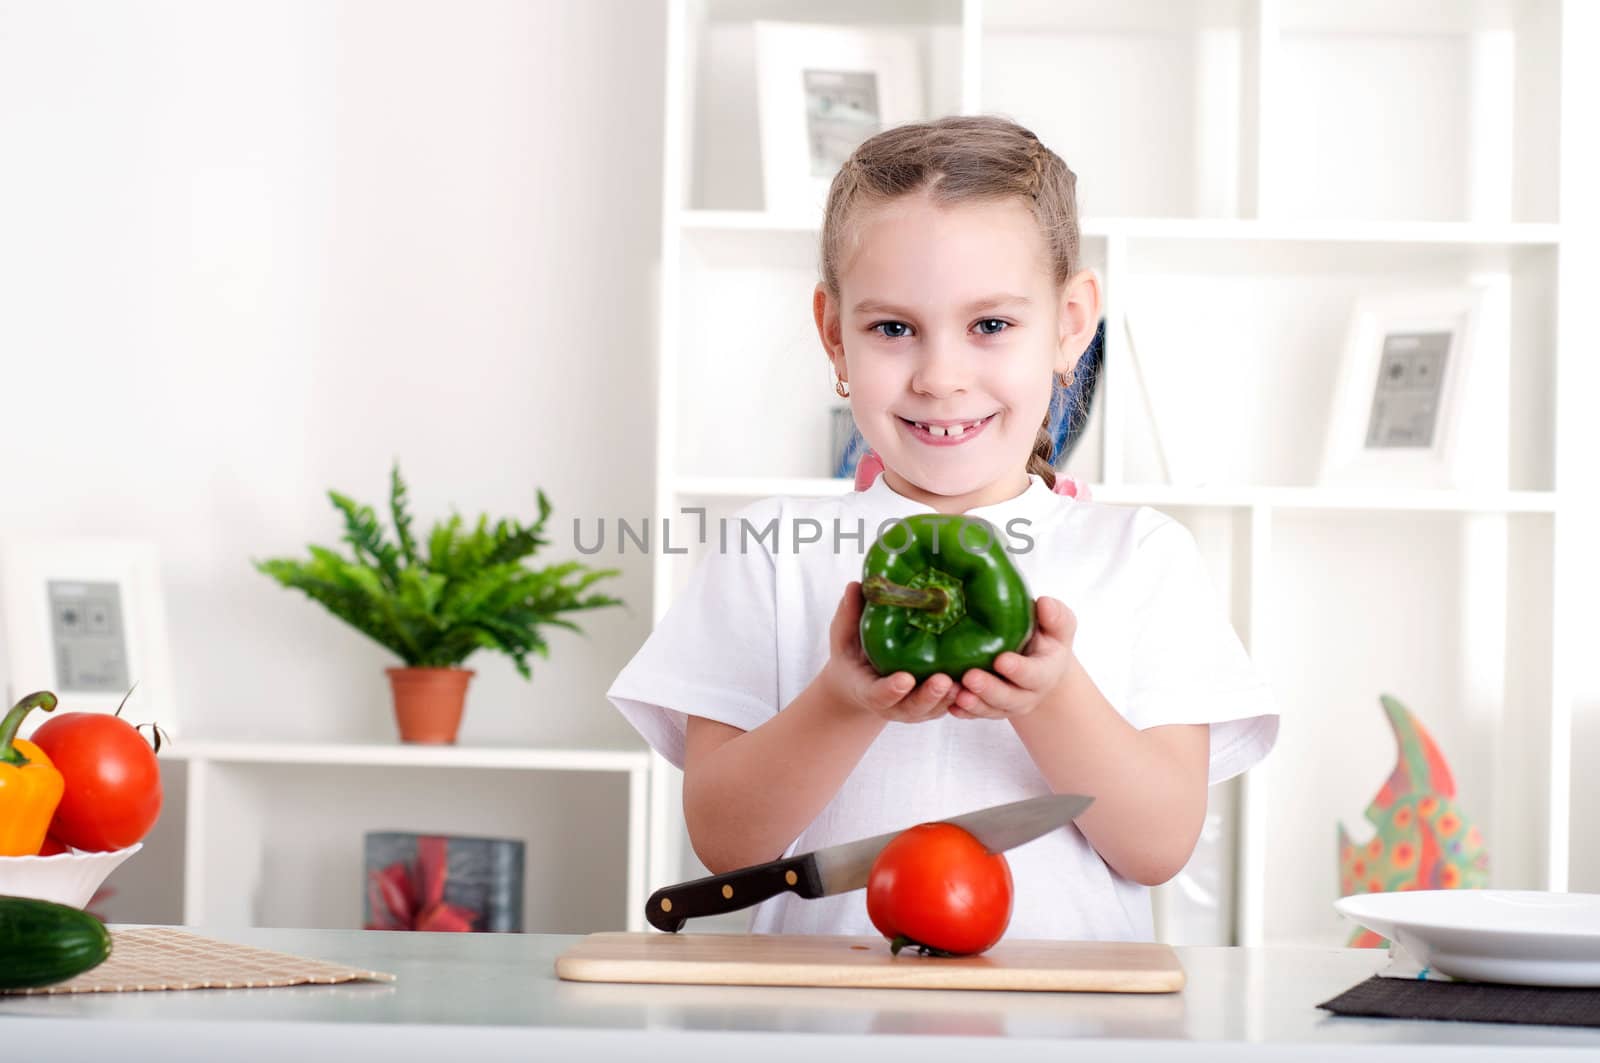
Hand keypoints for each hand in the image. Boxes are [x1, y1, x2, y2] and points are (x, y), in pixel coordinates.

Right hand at [819, 581, 959, 723]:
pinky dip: (962, 697)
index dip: (892, 689)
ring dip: (950, 697)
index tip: (905, 679)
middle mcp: (893, 705)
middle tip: (943, 680)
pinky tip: (976, 679)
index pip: (879, 694)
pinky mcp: (932, 706)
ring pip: (934, 709)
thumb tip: (855, 585)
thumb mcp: (844, 636)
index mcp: (869, 691)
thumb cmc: (853, 655)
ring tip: (965, 680)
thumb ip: (849, 614)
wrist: (862, 682)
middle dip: (929, 695)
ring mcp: (914, 708)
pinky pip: (948, 705)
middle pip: (913, 707)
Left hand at [951, 596, 1077, 720]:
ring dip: (973, 703)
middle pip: (1009, 698)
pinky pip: (975, 714)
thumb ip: (1055, 617)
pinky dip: (963, 711)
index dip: (1018, 670)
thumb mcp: (1058, 627)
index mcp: (1045, 673)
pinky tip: (949, 705)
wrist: (1040, 665)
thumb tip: (1044, 603)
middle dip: (989, 689)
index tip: (1001, 660)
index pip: (1034, 674)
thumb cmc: (1047, 640)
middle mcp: (1027, 694)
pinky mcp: (990, 709)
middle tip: (970, 677)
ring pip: (990, 709)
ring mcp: (1007, 704)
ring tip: (956, 694)